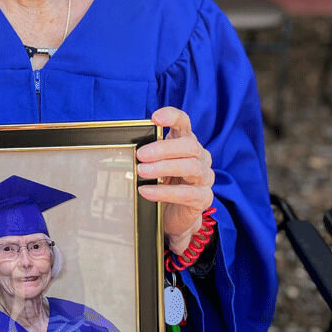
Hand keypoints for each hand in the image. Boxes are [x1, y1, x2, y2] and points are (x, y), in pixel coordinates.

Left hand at [136, 106, 214, 254]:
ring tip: (141, 171)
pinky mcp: (203, 197)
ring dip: (163, 168)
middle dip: (163, 148)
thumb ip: (147, 153)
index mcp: (187, 142)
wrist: (174, 214)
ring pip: (191, 167)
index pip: (184, 122)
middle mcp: (200, 156)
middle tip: (141, 155)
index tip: (155, 118)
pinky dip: (163, 192)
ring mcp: (204, 177)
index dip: (172, 117)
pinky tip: (146, 191)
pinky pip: (186, 193)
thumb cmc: (163, 182)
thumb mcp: (154, 163)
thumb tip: (126, 147)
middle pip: (189, 145)